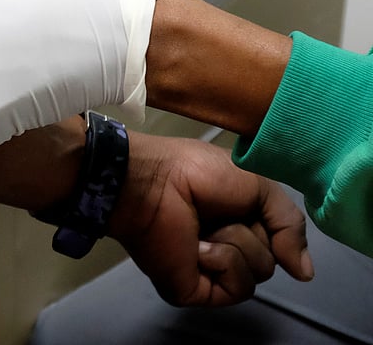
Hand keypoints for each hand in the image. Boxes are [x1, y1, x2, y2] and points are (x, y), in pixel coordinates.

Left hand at [110, 133, 312, 305]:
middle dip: (253, 232)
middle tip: (219, 212)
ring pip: (258, 274)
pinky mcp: (193, 290)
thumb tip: (306, 275)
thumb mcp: (259, 186)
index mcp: (235, 223)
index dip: (273, 224)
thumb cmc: (196, 172)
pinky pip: (237, 289)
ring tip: (204, 227)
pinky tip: (198, 247)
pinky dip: (224, 262)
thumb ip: (290, 225)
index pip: (278, 240)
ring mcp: (208, 271)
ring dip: (237, 243)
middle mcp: (223, 249)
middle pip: (271, 260)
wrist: (155, 180)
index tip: (249, 204)